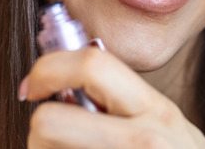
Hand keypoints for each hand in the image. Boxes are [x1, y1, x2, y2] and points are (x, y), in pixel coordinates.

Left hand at [20, 48, 204, 148]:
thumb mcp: (169, 128)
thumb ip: (128, 104)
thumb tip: (66, 83)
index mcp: (156, 110)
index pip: (92, 65)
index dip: (50, 68)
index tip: (35, 86)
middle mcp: (143, 140)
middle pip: (49, 122)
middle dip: (36, 127)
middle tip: (45, 135)